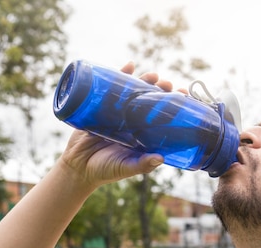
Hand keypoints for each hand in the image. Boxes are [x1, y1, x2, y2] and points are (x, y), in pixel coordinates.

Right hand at [58, 62, 174, 186]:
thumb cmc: (104, 170)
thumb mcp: (125, 168)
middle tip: (167, 84)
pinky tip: (129, 65)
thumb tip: (160, 158)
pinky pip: (111, 89)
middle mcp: (132, 123)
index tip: (184, 96)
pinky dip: (120, 75)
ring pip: (133, 93)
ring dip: (144, 81)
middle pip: (149, 101)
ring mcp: (117, 114)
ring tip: (153, 75)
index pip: (161, 117)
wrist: (76, 167)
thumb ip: (142, 165)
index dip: (173, 106)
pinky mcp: (100, 108)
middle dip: (160, 91)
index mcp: (142, 136)